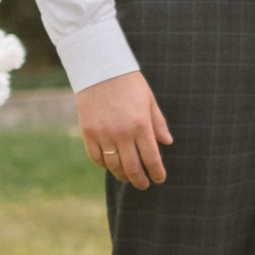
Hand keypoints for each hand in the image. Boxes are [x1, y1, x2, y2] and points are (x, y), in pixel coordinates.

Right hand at [76, 70, 171, 188]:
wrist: (100, 69)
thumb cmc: (129, 84)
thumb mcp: (149, 101)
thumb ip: (158, 123)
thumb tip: (167, 142)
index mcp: (141, 125)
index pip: (152, 159)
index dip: (157, 173)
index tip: (159, 179)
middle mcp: (122, 133)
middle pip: (132, 168)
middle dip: (140, 180)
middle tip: (144, 185)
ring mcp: (103, 134)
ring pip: (113, 166)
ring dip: (122, 175)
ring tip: (128, 177)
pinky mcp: (88, 133)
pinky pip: (96, 158)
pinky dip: (105, 165)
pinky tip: (111, 165)